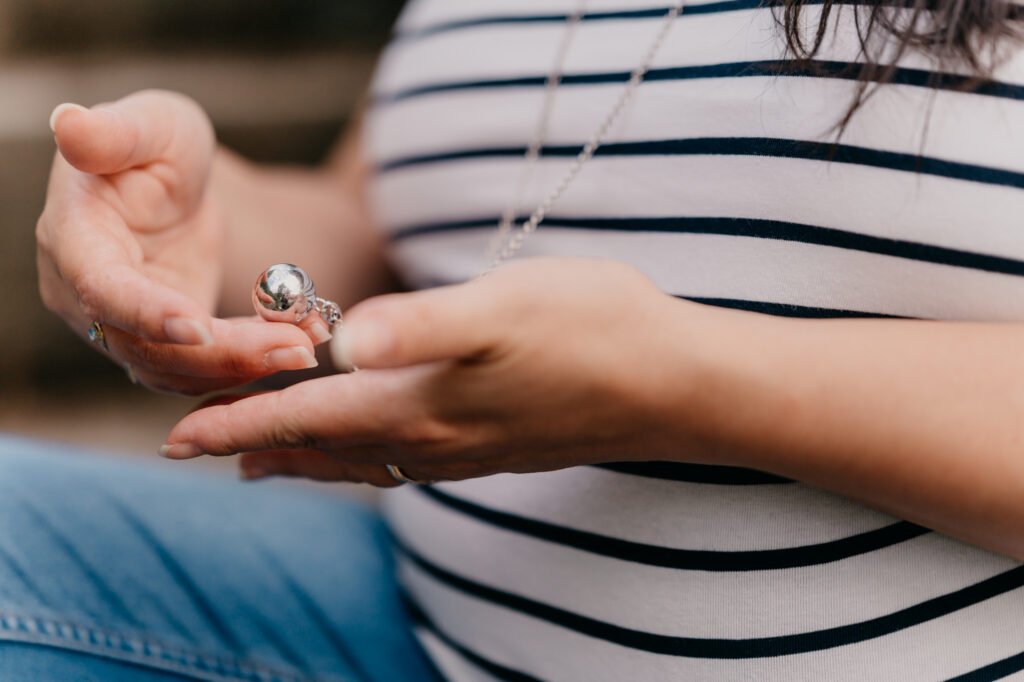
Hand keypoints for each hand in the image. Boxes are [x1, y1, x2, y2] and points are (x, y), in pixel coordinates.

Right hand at [37, 90, 327, 394]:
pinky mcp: (161, 344)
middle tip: (296, 347)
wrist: (175, 178)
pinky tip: (301, 340)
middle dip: (225, 354)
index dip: (149, 314)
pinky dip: (253, 363)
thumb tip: (70, 123)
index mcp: (74, 238)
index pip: (104, 289)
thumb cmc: (158, 142)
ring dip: (247, 365)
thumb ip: (114, 132)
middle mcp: (84, 295)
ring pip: (180, 370)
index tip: (202, 327)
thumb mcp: (149, 122)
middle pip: (147, 347)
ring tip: (308, 342)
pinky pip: (204, 368)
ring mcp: (121, 326)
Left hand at [163, 258, 701, 483]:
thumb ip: (418, 326)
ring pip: (361, 461)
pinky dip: (361, 456)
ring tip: (266, 459)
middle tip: (200, 448)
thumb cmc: (591, 332)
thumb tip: (345, 341)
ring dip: (306, 458)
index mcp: (419, 404)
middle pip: (322, 451)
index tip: (177, 436)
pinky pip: (404, 461)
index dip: (236, 425)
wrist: (672, 384)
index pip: (303, 421)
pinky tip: (371, 447)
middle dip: (256, 447)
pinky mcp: (497, 444)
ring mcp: (468, 448)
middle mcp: (435, 437)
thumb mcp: (501, 309)